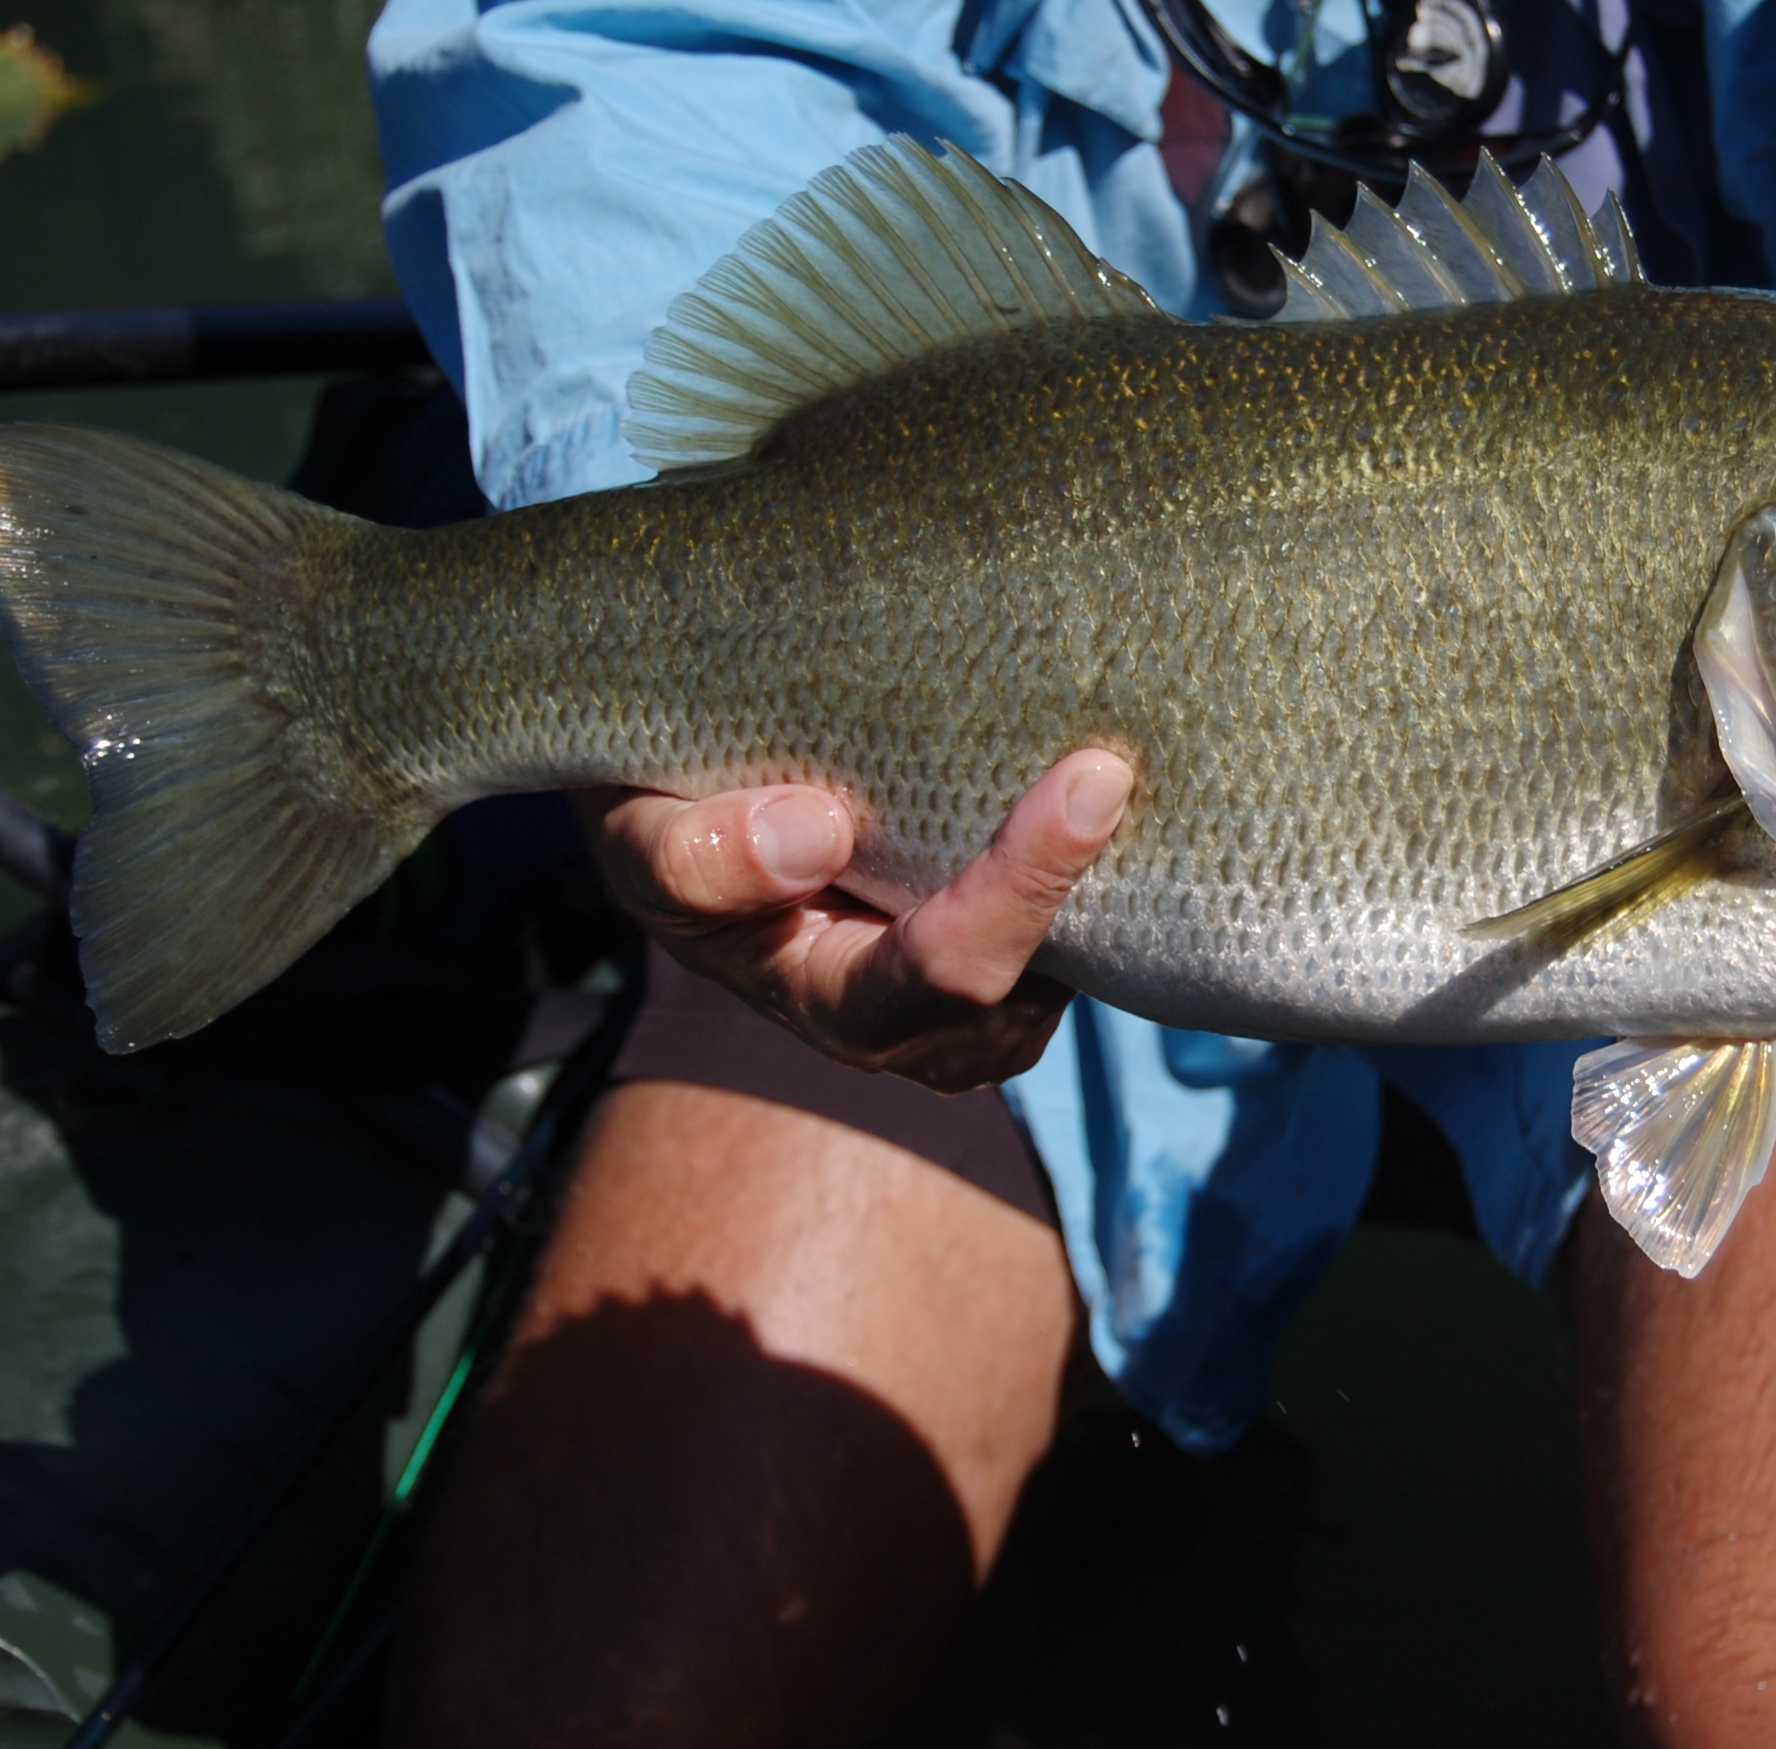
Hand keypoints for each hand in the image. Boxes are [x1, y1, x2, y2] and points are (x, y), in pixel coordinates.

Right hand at [584, 750, 1133, 1092]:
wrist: (691, 829)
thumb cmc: (665, 827)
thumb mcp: (637, 839)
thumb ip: (697, 859)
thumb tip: (816, 836)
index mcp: (834, 1005)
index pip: (952, 970)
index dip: (1026, 883)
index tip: (1089, 778)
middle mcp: (924, 1030)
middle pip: (1041, 973)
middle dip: (1095, 873)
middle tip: (1137, 751)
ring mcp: (983, 1005)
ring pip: (1081, 957)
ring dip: (1114, 869)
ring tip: (1133, 747)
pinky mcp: (1022, 960)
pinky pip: (1091, 927)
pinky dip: (1106, 860)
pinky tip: (1104, 773)